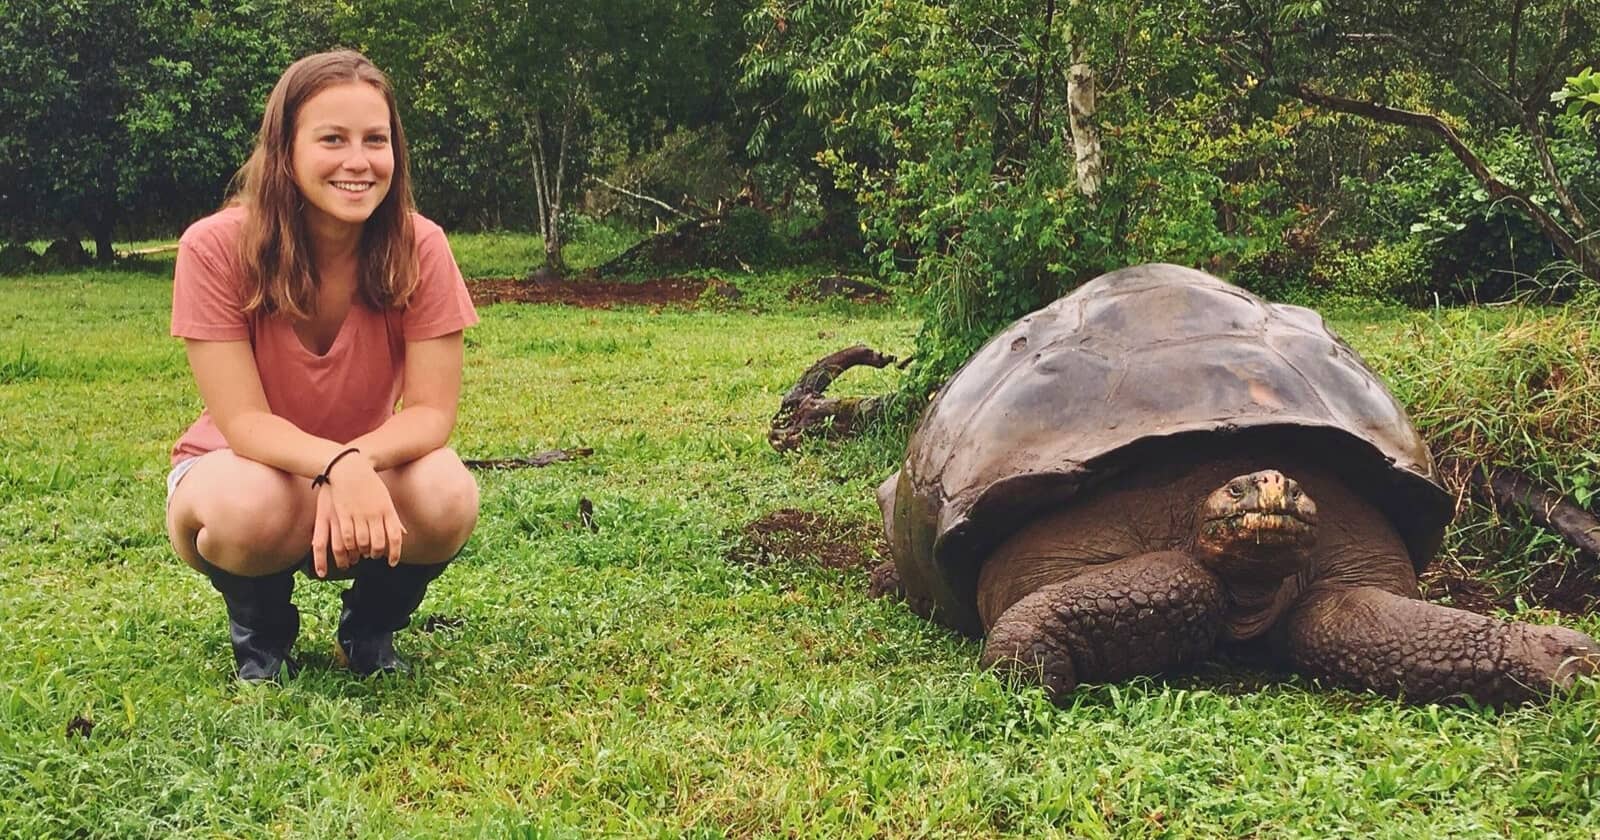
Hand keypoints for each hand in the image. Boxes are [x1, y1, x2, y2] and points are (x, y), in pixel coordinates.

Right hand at [310, 452, 404, 576]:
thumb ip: (393, 518)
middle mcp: (374, 514)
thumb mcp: (385, 500)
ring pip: (362, 543)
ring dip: (362, 552)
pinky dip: (349, 546)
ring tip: (362, 555)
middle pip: (378, 544)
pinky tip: (349, 549)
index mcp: (387, 510)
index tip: (393, 563)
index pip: (395, 537)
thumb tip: (403, 534)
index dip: (395, 553)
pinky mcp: (343, 514)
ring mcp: (358, 514)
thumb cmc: (370, 484)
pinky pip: (347, 537)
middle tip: (374, 557)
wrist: (349, 468)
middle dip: (377, 554)